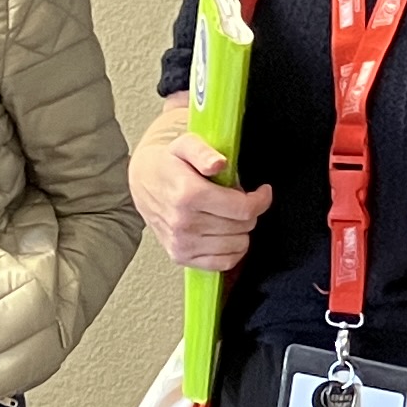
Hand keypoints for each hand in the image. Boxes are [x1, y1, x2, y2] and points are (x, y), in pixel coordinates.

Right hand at [132, 110, 267, 271]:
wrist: (143, 180)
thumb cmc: (168, 163)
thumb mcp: (185, 144)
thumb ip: (203, 151)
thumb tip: (219, 163)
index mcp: (188, 194)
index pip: (242, 208)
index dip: (261, 200)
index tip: (263, 192)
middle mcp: (183, 223)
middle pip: (242, 226)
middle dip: (248, 212)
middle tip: (235, 200)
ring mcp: (181, 243)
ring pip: (238, 245)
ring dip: (240, 230)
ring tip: (226, 214)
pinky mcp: (181, 256)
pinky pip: (224, 262)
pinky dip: (232, 250)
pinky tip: (226, 233)